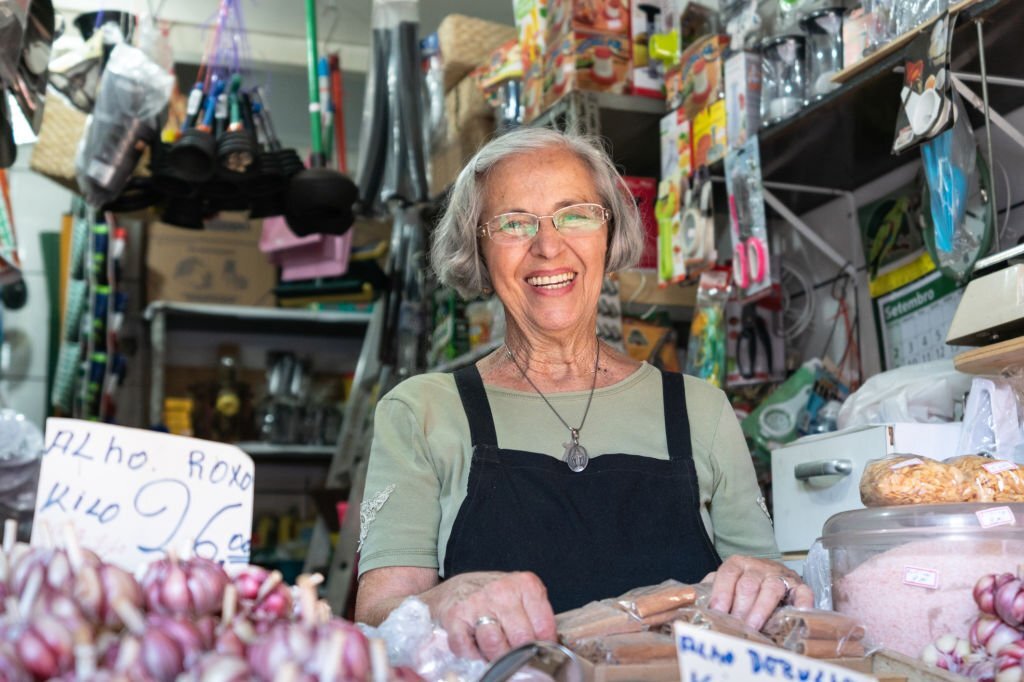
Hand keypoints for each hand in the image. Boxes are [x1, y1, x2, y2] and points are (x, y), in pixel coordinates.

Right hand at [421, 571, 556, 660]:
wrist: (456, 589)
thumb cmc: (493, 598)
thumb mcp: (521, 597)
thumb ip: (536, 617)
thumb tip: (552, 648)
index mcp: (525, 585)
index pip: (544, 627)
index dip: (543, 646)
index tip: (539, 652)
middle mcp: (502, 591)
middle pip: (521, 639)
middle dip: (519, 655)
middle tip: (515, 656)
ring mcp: (478, 602)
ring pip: (495, 645)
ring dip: (495, 657)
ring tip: (495, 652)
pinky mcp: (456, 616)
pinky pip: (467, 649)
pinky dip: (472, 655)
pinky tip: (475, 646)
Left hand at [703, 556, 813, 630]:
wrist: (775, 576)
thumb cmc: (745, 585)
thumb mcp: (726, 583)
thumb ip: (710, 589)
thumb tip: (690, 602)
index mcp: (738, 564)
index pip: (727, 573)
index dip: (722, 593)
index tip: (718, 612)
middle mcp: (759, 566)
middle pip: (748, 584)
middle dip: (740, 608)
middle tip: (736, 627)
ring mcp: (780, 575)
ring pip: (771, 588)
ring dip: (761, 609)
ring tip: (754, 628)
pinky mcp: (799, 586)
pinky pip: (803, 592)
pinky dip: (802, 604)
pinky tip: (796, 615)